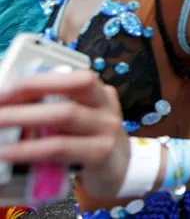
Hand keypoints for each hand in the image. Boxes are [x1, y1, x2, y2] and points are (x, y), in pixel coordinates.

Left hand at [0, 69, 129, 197]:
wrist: (121, 171)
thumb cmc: (90, 142)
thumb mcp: (80, 120)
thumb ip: (57, 107)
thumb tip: (11, 102)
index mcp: (98, 93)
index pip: (72, 75)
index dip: (38, 78)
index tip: (5, 87)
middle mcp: (106, 106)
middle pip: (74, 86)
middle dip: (30, 90)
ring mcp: (107, 129)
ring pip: (66, 114)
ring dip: (25, 116)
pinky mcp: (102, 154)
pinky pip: (62, 148)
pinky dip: (31, 149)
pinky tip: (9, 152)